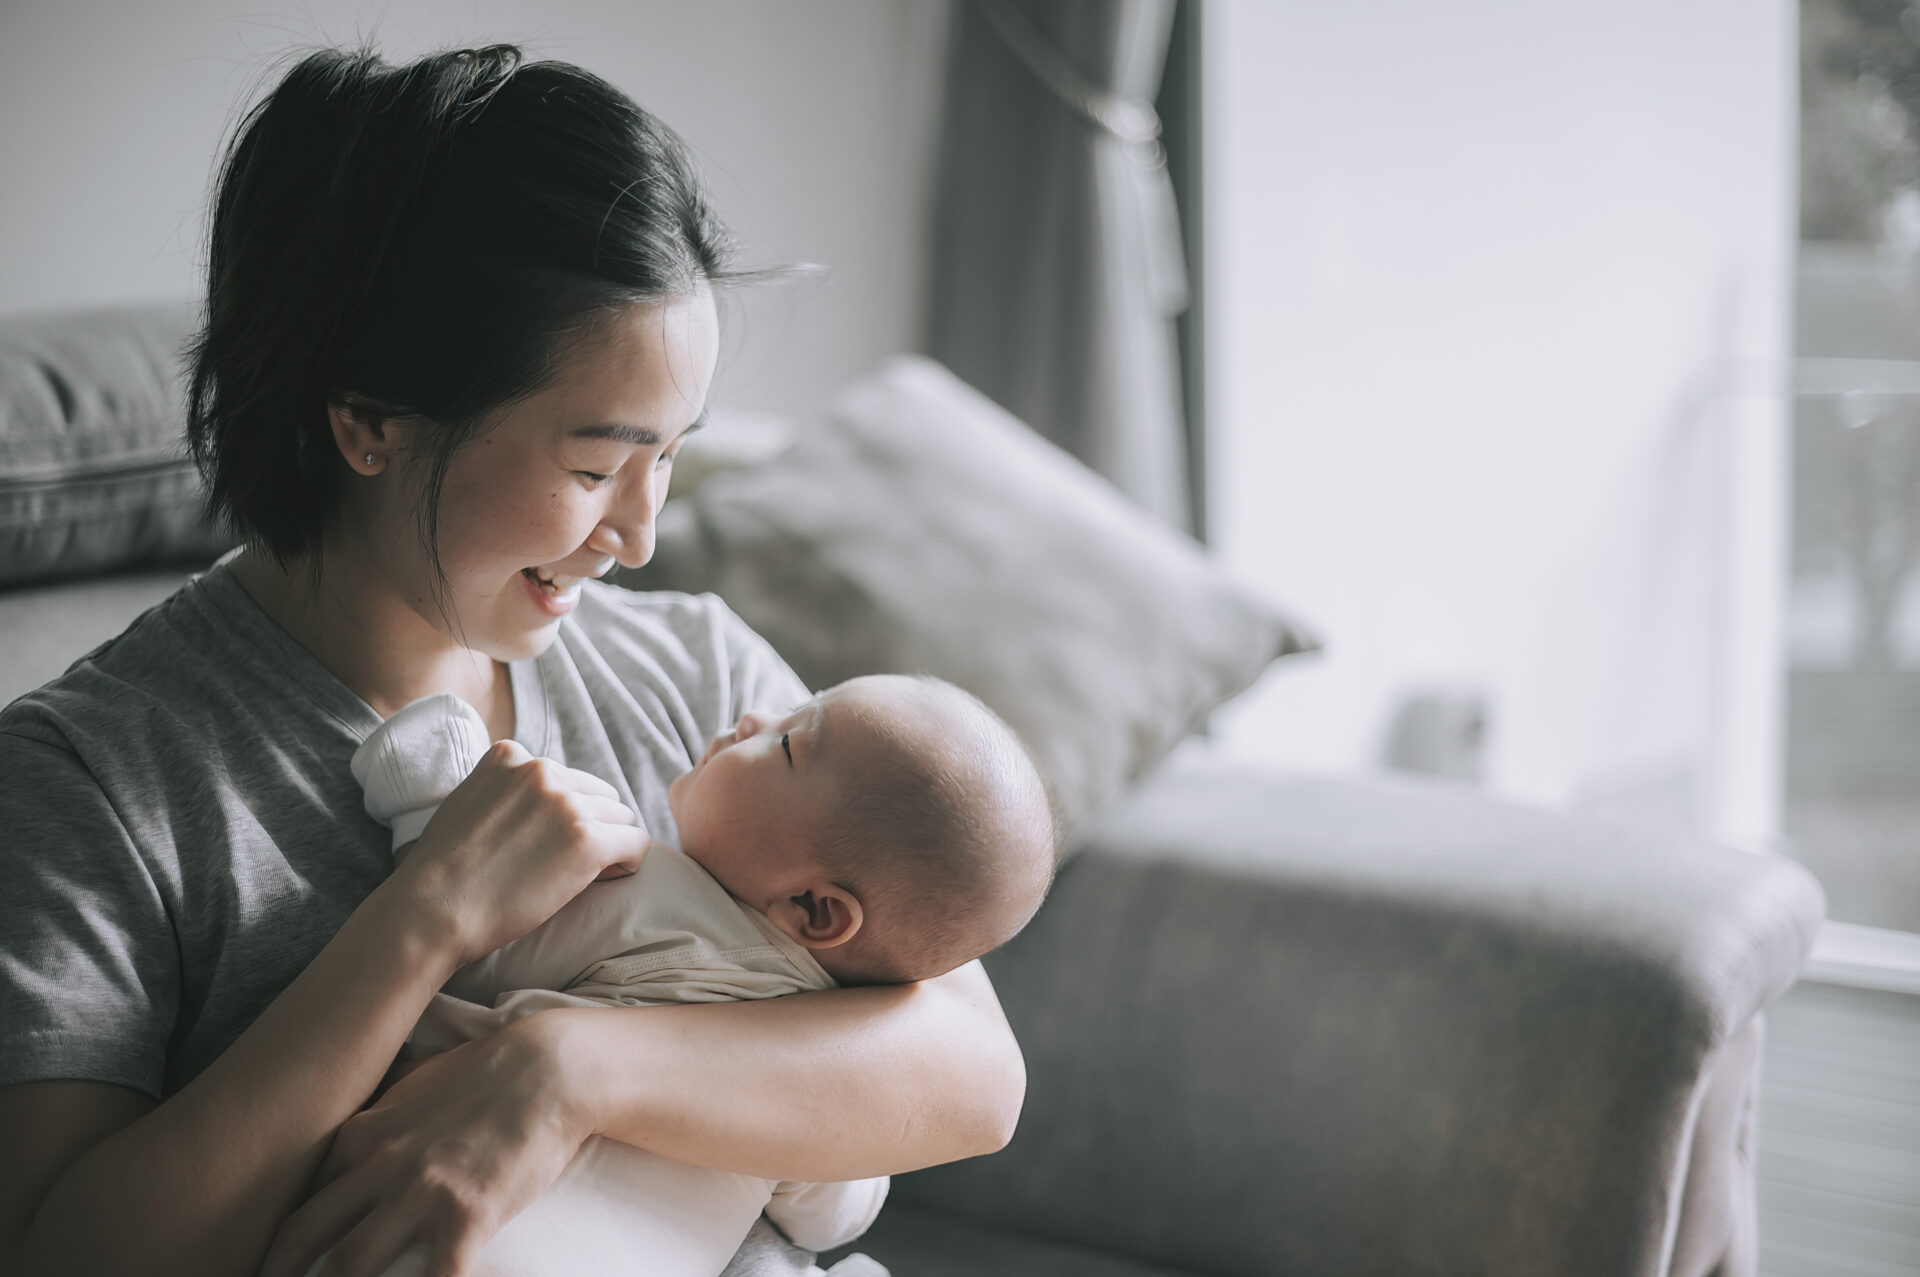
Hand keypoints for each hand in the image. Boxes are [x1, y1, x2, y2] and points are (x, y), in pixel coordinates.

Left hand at [259, 1014, 586, 1276]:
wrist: (550, 1069)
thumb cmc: (489, 1074)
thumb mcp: (416, 1087)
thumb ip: (381, 1121)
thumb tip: (361, 1144)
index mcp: (362, 1137)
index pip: (303, 1201)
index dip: (284, 1245)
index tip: (277, 1268)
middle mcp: (379, 1167)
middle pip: (303, 1239)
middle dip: (278, 1273)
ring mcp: (420, 1193)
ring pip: (351, 1267)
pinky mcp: (466, 1217)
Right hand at [389, 740, 646, 966]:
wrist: (431, 911)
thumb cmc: (443, 871)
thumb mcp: (468, 802)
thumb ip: (505, 790)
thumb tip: (545, 803)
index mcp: (510, 755)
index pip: (565, 777)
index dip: (564, 813)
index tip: (546, 843)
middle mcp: (541, 770)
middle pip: (599, 795)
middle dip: (590, 826)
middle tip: (566, 863)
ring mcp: (566, 804)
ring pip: (621, 818)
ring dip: (608, 845)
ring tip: (579, 875)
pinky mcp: (587, 841)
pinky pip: (637, 844)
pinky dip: (628, 863)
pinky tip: (604, 880)